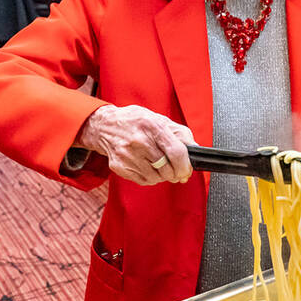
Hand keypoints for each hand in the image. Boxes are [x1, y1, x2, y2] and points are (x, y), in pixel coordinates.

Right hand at [75, 104, 193, 185]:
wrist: (105, 126)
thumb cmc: (137, 122)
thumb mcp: (161, 120)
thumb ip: (181, 134)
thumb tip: (195, 151)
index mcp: (152, 126)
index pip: (176, 152)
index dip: (185, 165)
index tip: (187, 170)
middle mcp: (139, 141)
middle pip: (167, 169)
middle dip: (176, 173)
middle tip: (176, 171)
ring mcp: (127, 155)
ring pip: (156, 178)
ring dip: (163, 175)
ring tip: (160, 165)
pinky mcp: (119, 167)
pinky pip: (144, 181)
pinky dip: (151, 177)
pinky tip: (148, 167)